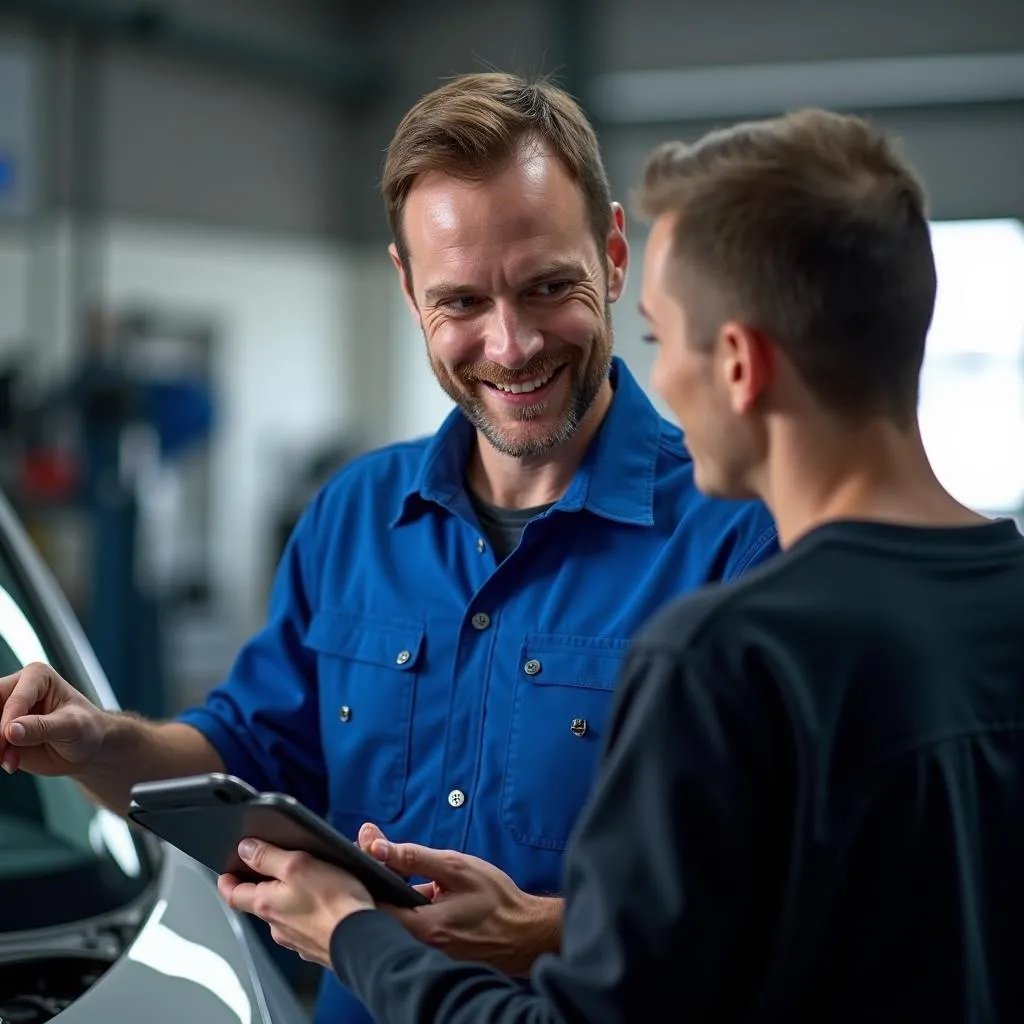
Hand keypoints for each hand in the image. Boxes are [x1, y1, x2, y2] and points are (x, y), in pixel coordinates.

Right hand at [0, 662, 105, 775]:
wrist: (87, 747)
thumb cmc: (86, 728)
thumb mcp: (71, 726)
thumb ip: (41, 727)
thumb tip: (10, 730)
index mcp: (37, 676)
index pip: (13, 699)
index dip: (8, 721)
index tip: (8, 740)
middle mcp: (18, 689)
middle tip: (2, 750)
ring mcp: (7, 711)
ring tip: (11, 762)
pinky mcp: (2, 731)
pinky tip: (10, 763)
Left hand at [218, 840, 374, 966]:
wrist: (363, 939)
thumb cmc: (334, 903)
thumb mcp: (298, 865)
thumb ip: (268, 856)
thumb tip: (245, 849)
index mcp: (266, 904)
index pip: (234, 894)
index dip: (227, 881)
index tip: (226, 873)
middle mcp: (277, 925)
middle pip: (260, 903)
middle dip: (263, 887)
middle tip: (270, 870)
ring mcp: (296, 938)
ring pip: (284, 915)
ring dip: (289, 900)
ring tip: (307, 883)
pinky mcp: (315, 944)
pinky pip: (305, 926)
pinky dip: (308, 914)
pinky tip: (324, 906)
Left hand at [357, 823, 561, 975]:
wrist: (525, 933)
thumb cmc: (497, 900)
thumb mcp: (456, 867)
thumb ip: (413, 856)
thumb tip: (375, 845)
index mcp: (421, 926)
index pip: (371, 904)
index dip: (363, 877)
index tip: (363, 856)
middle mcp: (417, 947)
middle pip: (378, 914)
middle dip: (377, 884)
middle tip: (387, 860)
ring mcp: (424, 954)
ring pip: (393, 921)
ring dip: (395, 896)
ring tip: (414, 877)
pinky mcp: (431, 954)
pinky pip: (409, 930)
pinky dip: (410, 909)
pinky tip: (429, 895)